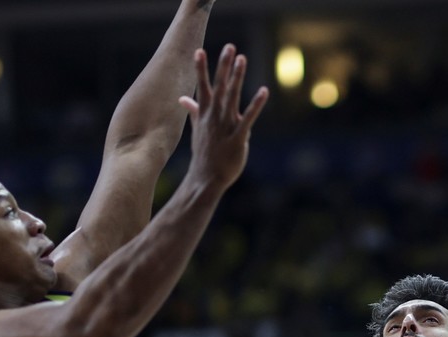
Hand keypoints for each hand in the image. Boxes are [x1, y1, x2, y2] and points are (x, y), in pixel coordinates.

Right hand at [180, 44, 269, 186]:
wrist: (206, 178)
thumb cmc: (204, 153)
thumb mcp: (197, 129)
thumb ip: (193, 111)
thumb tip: (183, 99)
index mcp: (205, 115)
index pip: (202, 87)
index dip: (201, 69)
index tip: (199, 50)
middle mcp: (214, 118)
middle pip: (219, 87)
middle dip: (223, 66)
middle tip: (229, 47)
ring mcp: (225, 127)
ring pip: (232, 98)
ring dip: (237, 78)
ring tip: (242, 59)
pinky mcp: (238, 139)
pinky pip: (248, 118)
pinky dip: (256, 105)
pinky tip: (264, 91)